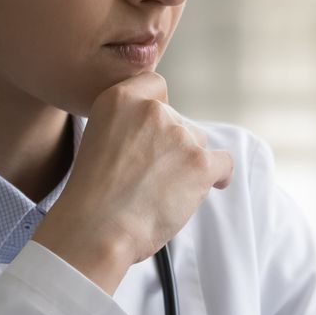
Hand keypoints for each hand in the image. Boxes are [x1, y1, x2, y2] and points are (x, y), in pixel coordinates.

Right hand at [33, 71, 233, 293]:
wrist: (96, 229)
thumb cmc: (91, 196)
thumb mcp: (97, 139)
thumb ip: (128, 126)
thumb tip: (158, 137)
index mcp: (119, 99)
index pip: (155, 85)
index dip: (158, 109)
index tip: (152, 132)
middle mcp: (152, 110)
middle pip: (178, 120)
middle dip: (170, 145)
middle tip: (150, 175)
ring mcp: (179, 135)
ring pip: (197, 143)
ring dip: (187, 163)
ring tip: (162, 191)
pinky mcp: (200, 163)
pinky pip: (224, 163)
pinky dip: (218, 176)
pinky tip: (210, 186)